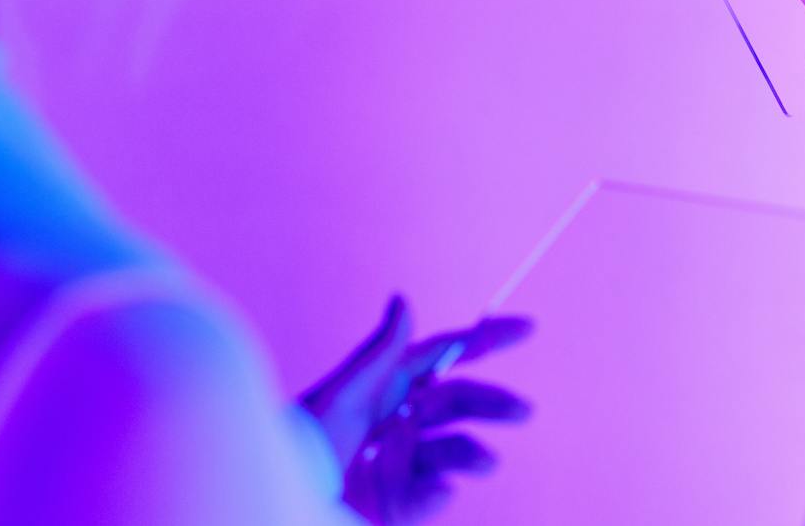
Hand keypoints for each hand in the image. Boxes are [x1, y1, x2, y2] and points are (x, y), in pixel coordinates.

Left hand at [298, 295, 531, 523]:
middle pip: (458, 403)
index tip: (527, 328)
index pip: (444, 355)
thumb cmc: (300, 444)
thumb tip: (403, 298)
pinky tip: (437, 491)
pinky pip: (429, 497)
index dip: (484, 339)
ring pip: (453, 450)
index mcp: (386, 386)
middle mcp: (398, 422)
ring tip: (485, 461)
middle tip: (524, 411)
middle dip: (492, 403)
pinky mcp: (396, 505)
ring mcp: (399, 464)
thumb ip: (381, 353)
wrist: (276, 500)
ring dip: (473, 453)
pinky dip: (439, 494)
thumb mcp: (342, 394)